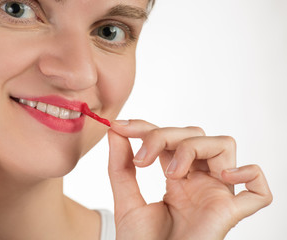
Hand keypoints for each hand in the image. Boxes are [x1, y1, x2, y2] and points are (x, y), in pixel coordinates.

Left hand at [108, 120, 271, 239]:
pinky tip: (222, 177)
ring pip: (223, 145)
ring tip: (171, 174)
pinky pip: (258, 191)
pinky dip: (248, 174)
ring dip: (192, 147)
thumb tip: (115, 131)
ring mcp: (216, 195)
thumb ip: (120, 167)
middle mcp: (199, 182)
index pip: (169, 137)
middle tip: (141, 160)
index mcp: (177, 178)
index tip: (120, 128)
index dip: (146, 127)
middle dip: (163, 136)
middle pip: (194, 134)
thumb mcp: (126, 200)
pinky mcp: (229, 213)